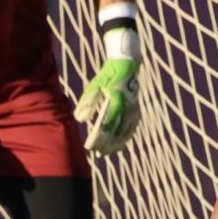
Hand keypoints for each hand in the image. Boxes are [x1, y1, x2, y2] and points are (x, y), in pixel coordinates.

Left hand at [75, 24, 141, 155]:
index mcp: (115, 100)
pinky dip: (126, 137)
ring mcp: (134, 109)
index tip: (90, 147)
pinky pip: (132, 127)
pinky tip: (120, 144)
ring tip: (108, 153)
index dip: (98, 137)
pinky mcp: (137, 109)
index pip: (106, 124)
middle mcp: (127, 107)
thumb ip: (87, 102)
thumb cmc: (107, 74)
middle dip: (106, 144)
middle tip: (97, 154)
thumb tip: (81, 119)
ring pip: (126, 131)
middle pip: (116, 131)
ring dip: (117, 144)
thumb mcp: (94, 85)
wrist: (127, 64)